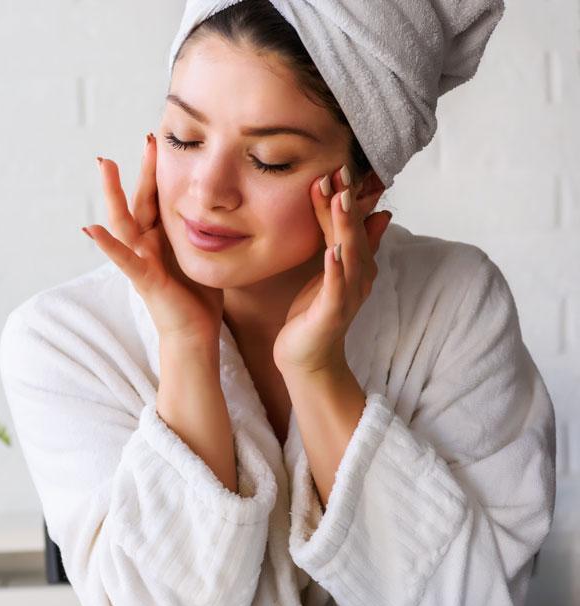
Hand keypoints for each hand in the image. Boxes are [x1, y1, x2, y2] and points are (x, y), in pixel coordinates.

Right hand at [84, 133, 223, 344]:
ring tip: (105, 165)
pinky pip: (124, 259)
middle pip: (141, 199)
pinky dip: (107, 244)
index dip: (161, 169)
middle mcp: (147, 244)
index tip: (165, 139)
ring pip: (124, 220)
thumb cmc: (199, 298)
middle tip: (148, 137)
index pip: (159, 196)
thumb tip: (223, 207)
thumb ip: (204, 231)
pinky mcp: (144, 280)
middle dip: (143, 169)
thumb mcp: (204, 254)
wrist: (194, 335)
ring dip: (114, 192)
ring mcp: (142, 260)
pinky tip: (90, 229)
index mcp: (162, 237)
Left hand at [272, 165, 391, 373]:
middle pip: (354, 234)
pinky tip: (331, 253)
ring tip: (340, 200)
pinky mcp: (332, 314)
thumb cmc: (315, 313)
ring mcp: (347, 296)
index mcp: (357, 265)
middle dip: (348, 203)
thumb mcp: (332, 272)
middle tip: (341, 172)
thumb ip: (348, 243)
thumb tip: (378, 213)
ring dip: (345, 227)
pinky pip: (335, 289)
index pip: (353, 225)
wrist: (307, 359)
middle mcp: (358, 277)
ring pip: (349, 255)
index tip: (339, 167)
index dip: (348, 197)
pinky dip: (335, 270)